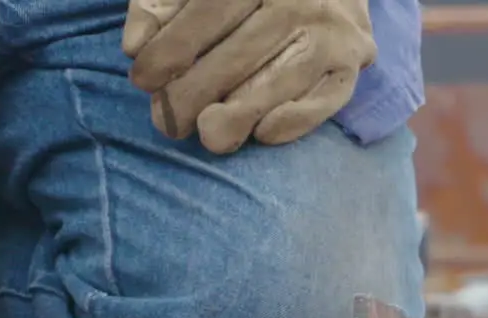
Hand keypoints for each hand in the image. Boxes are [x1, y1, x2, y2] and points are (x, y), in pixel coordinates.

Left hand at [122, 0, 375, 153]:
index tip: (142, 79)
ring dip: (240, 113)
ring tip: (207, 135)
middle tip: (167, 122)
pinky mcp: (352, 61)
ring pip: (282, 78)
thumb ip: (161, 2)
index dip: (172, 48)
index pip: (210, 10)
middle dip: (197, 91)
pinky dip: (294, 119)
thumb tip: (135, 45)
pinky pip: (325, 98)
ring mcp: (332, 29)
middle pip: (242, 51)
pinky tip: (261, 133)